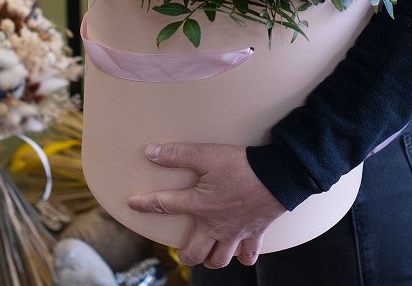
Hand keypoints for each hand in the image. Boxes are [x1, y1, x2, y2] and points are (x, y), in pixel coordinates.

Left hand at [127, 142, 285, 268]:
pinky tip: (240, 249)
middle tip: (183, 247)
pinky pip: (249, 256)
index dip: (145, 204)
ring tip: (209, 248)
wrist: (279, 175)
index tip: (132, 203)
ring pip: (220, 259)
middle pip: (194, 254)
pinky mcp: (255, 233)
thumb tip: (150, 152)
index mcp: (200, 205)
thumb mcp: (207, 154)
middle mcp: (215, 225)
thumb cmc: (242, 165)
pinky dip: (244, 256)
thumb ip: (178, 154)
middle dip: (185, 254)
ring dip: (212, 257)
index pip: (164, 206)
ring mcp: (236, 233)